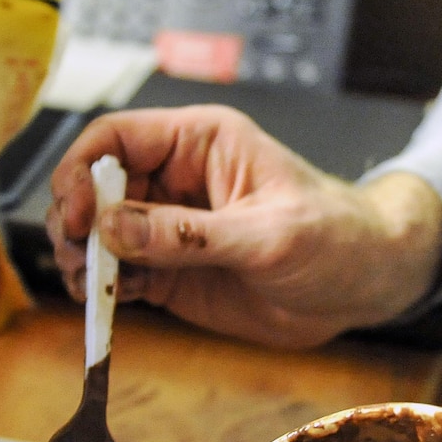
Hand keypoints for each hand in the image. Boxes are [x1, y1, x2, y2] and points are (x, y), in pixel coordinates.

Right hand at [45, 106, 441, 347]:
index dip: (83, 172)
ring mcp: (169, 227)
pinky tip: (108, 303)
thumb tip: (114, 228)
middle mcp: (175, 179)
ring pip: (100, 234)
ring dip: (84, 258)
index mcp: (199, 142)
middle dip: (75, 221)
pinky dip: (104, 288)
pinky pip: (121, 274)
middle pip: (96, 187)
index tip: (76, 215)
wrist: (367, 286)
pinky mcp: (171, 271)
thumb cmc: (337, 236)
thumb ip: (188, 234)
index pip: (115, 138)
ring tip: (90, 285)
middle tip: (78, 258)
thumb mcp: (268, 235)